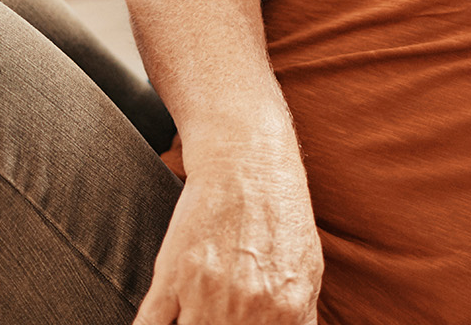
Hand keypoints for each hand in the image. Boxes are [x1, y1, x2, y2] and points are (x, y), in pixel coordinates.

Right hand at [132, 143, 322, 324]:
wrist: (247, 162)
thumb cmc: (279, 211)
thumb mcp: (307, 269)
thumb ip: (297, 316)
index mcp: (287, 311)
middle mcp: (249, 309)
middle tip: (215, 319)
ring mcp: (208, 295)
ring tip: (192, 314)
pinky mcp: (172, 277)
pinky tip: (163, 320)